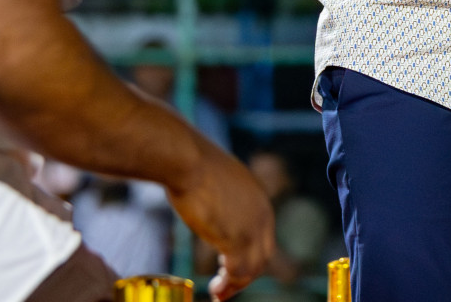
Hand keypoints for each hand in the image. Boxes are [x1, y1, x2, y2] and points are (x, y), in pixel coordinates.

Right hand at [166, 142, 274, 299]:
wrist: (188, 161)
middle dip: (245, 275)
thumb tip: (210, 207)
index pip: (262, 236)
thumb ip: (223, 200)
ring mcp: (252, 227)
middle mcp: (262, 214)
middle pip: (263, 255)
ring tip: (218, 292)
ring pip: (253, 268)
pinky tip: (214, 289)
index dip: (249, 256)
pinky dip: (228, 285)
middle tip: (225, 289)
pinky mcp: (237, 239)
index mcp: (259, 199)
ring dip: (236, 285)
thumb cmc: (193, 167)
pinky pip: (238, 272)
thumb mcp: (217, 183)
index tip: (230, 270)